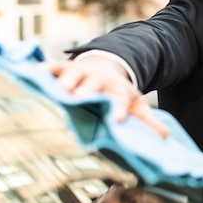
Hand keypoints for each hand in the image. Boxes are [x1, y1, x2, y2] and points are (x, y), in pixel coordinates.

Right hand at [43, 57, 168, 137]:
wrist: (107, 66)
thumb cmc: (119, 92)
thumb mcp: (136, 104)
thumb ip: (148, 121)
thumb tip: (166, 137)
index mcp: (117, 89)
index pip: (119, 100)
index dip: (118, 110)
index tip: (116, 121)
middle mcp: (99, 80)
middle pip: (92, 86)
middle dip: (87, 93)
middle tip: (79, 101)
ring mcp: (81, 72)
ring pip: (73, 75)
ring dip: (66, 82)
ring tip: (60, 90)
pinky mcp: (65, 67)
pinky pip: (54, 66)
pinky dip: (45, 68)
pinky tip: (35, 71)